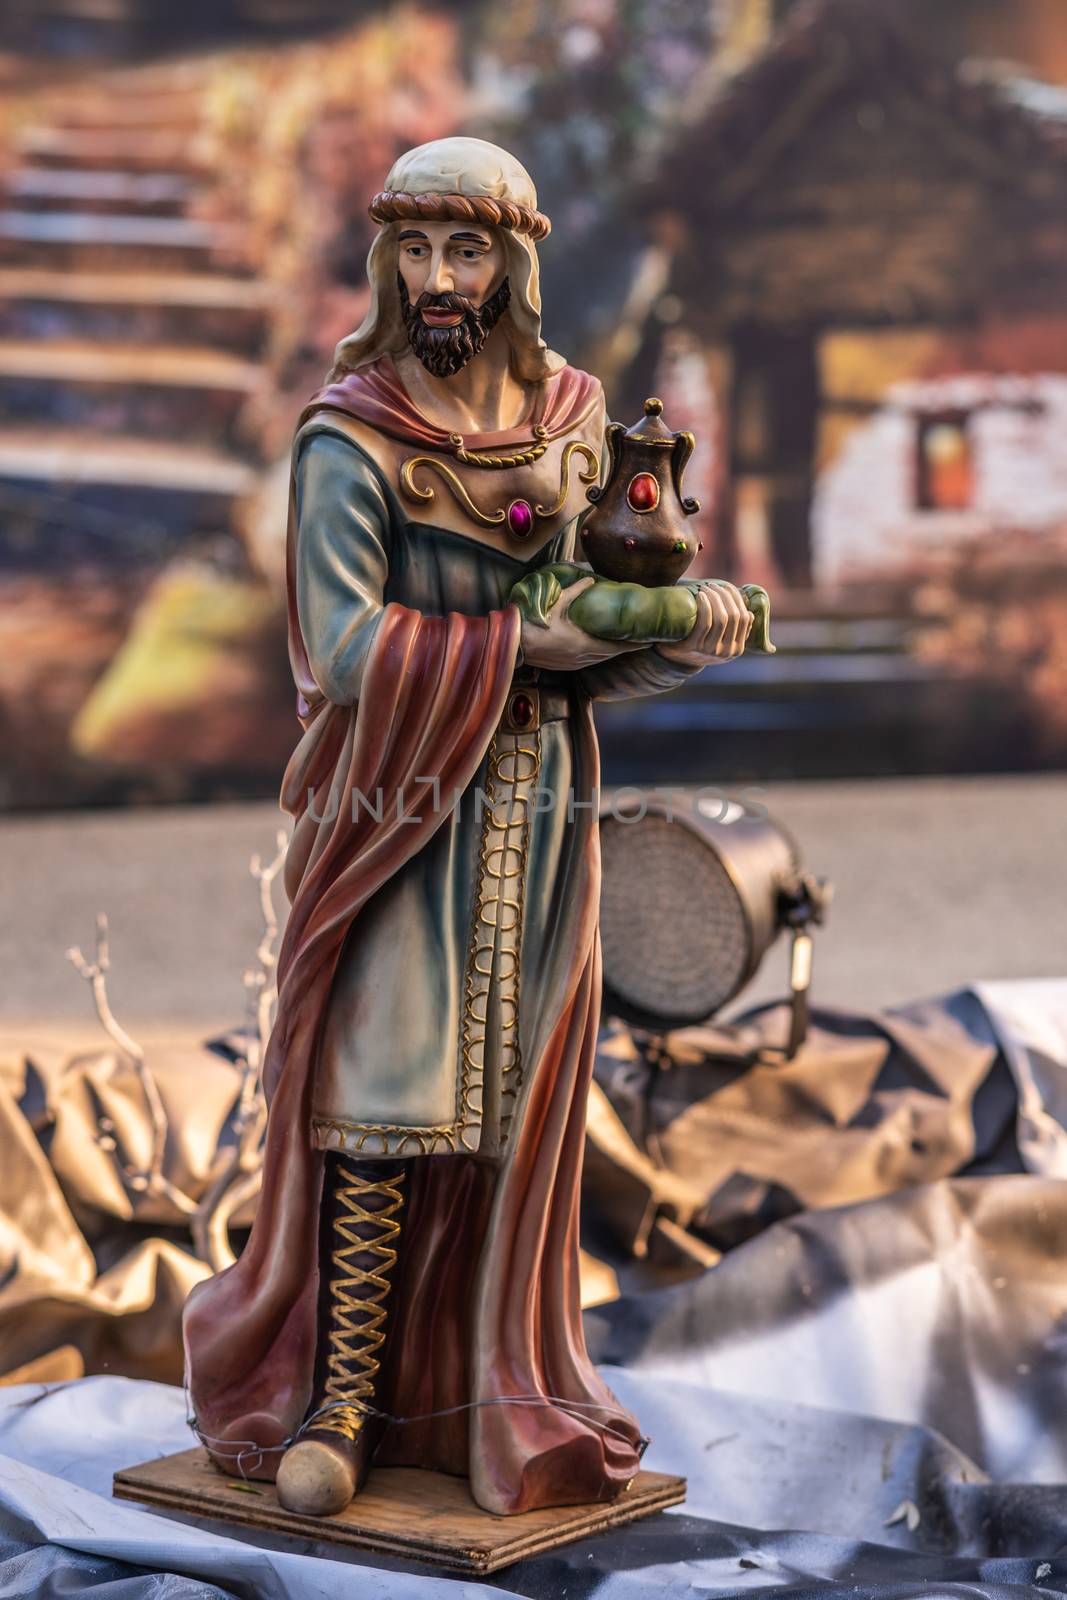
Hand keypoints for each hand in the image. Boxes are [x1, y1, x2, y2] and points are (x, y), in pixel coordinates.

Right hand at [519, 576, 644, 671]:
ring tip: (623, 646)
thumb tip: (590, 579)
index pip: (615, 646)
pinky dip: (598, 656)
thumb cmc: (535, 623)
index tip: (647, 642)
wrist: (515, 644)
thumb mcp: (557, 603)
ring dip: (612, 653)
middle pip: (610, 654)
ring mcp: (573, 663)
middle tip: (641, 643)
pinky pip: (588, 662)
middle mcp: (581, 657)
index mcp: (583, 643)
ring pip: (599, 659)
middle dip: (626, 649)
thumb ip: (576, 592)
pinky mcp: (565, 666)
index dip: (632, 645)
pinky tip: (599, 651)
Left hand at [656, 580, 752, 666]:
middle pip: (733, 617)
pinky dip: (705, 606)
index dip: (737, 599)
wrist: (676, 659)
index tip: (727, 587)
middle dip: (725, 596)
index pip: (744, 618)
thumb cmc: (702, 644)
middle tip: (713, 585)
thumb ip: (736, 629)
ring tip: (705, 588)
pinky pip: (704, 623)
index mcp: (737, 649)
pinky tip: (700, 596)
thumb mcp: (722, 641)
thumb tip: (749, 613)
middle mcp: (726, 652)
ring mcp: (710, 651)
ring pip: (721, 619)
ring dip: (714, 598)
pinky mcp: (693, 647)